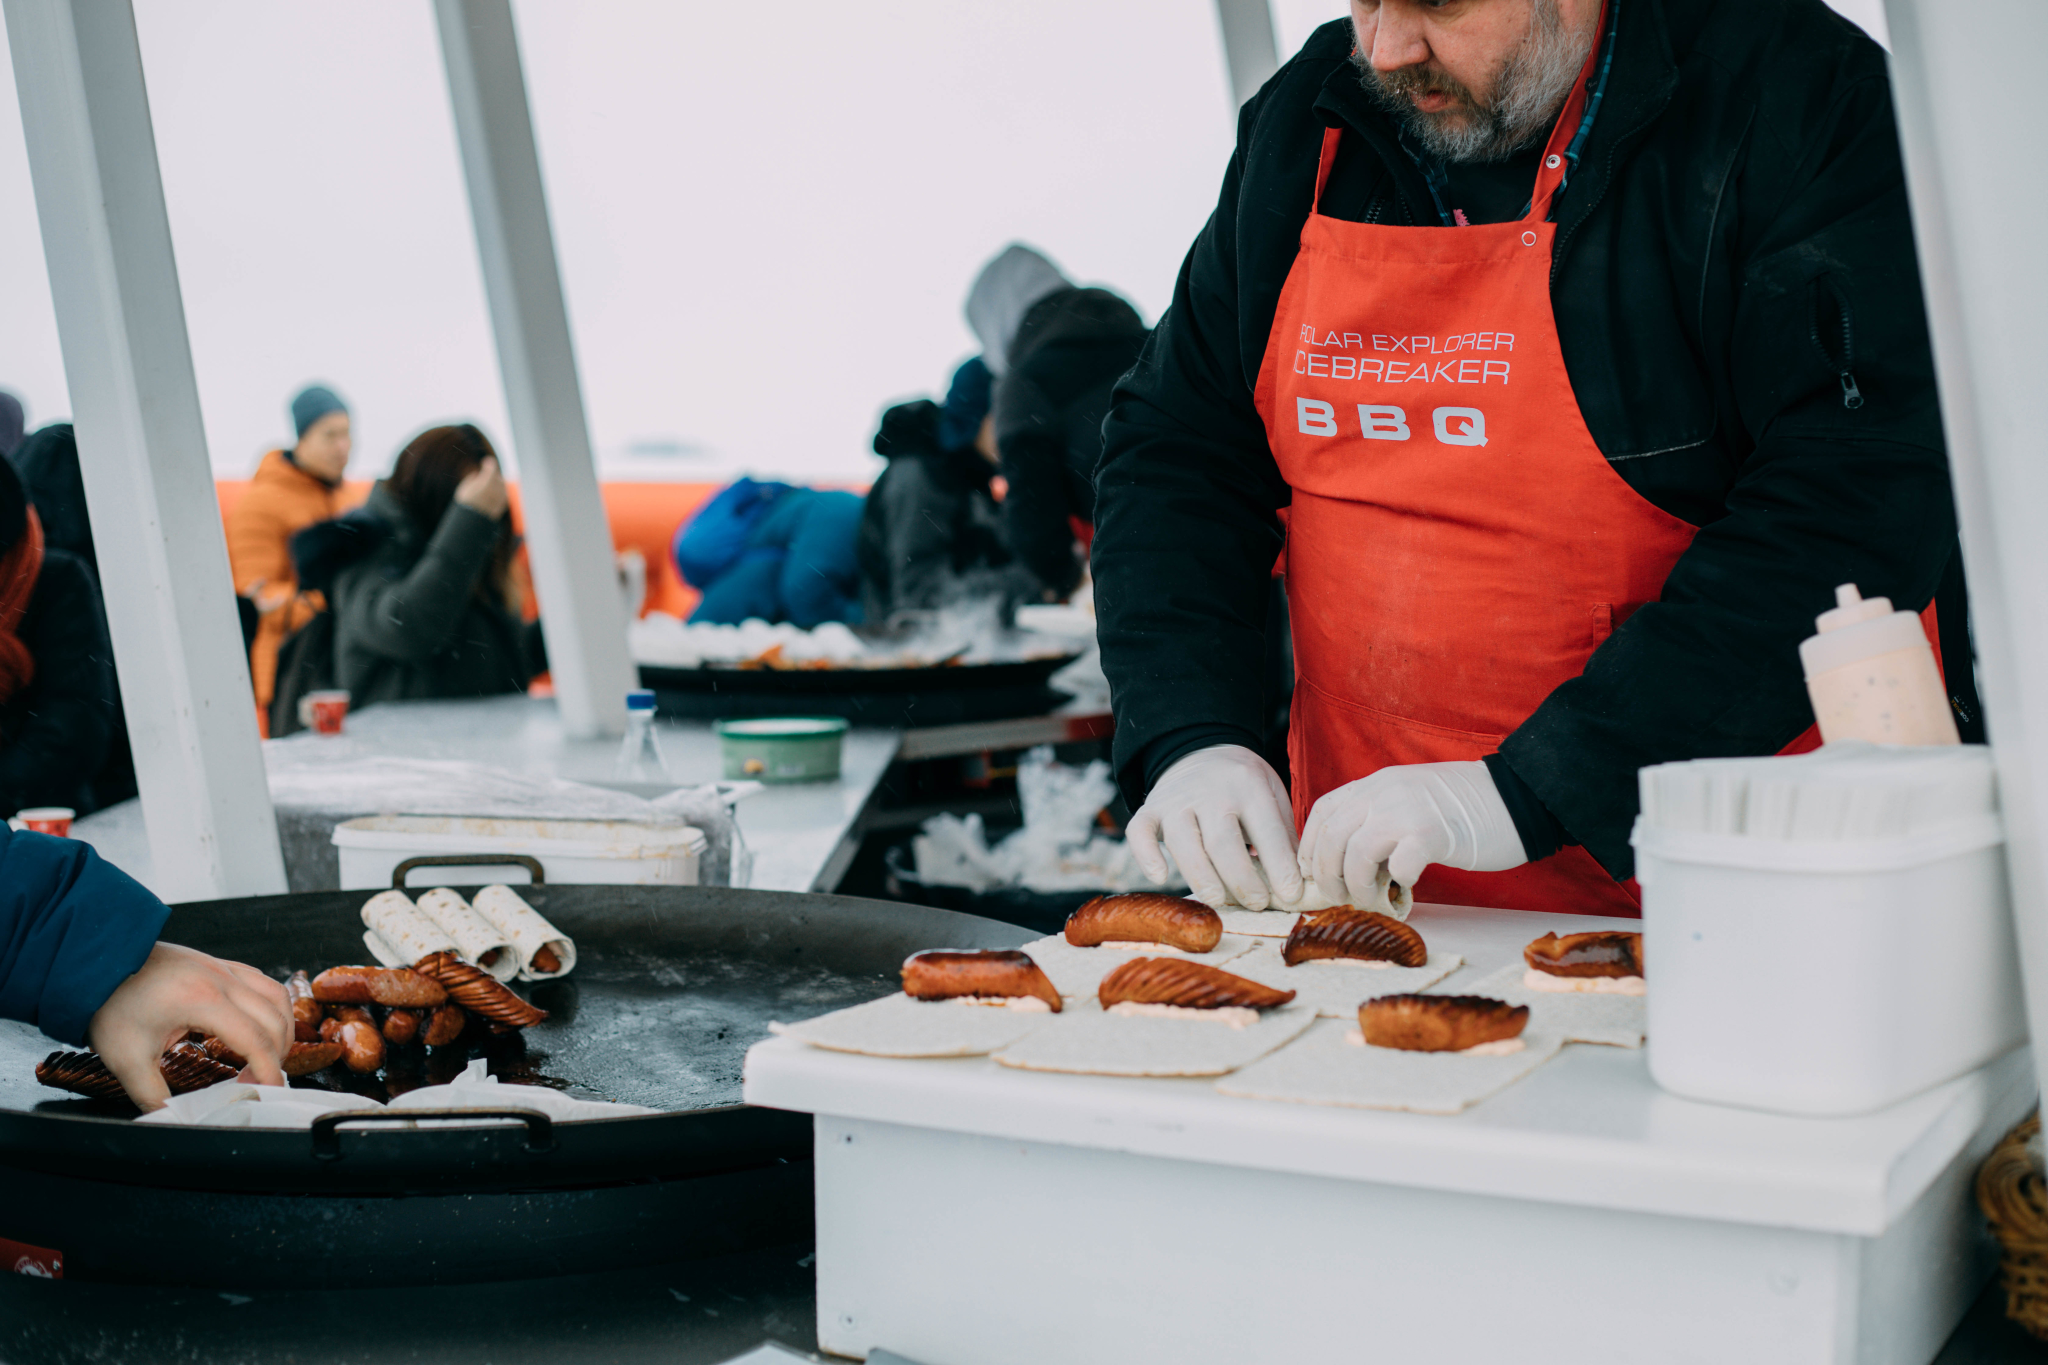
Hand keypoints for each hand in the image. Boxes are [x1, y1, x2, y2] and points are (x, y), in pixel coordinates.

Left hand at [87, 943, 291, 1110]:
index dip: (267, 1070)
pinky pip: (263, 982)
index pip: (255, 1040)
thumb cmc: (110, 1004)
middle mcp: (221, 980)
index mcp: (202, 1001)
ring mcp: (223, 967)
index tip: (266, 1090)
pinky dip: (272, 1005)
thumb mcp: (126, 1059)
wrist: (97, 963)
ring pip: (277, 996)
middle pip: (274, 1019)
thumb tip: (171, 1118)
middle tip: (259, 1079)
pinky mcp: (219, 963)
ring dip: (282, 1027)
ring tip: (269, 1053)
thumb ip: (151, 1094)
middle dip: (277, 1054)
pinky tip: (260, 1022)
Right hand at [454, 455, 508, 518]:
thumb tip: (478, 475)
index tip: (487, 461)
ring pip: (502, 486)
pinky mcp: (502, 505)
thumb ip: (473, 479)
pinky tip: (494, 493)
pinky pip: (503, 495)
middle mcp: (495, 489)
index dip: (489, 464)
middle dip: (493, 475)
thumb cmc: (465, 503)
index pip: (491, 469)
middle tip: (488, 474)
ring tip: (490, 485)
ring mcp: (500, 498)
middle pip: (497, 478)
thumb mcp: (465, 488)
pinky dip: (500, 493)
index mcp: (485, 483)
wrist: (470, 521)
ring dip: (498, 484)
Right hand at [1126, 744, 1301, 909]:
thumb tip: (1297, 882)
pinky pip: (1139, 832)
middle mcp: (1209, 791)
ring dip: (1201, 877)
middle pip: (1223, 842)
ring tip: (1219, 900)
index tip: (1291, 895)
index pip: (1267, 831)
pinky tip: (1160, 877)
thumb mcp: (1271, 794)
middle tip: (1258, 904)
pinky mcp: (1149, 810)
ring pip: (1183, 843)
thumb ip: (1282, 833)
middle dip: (1242, 880)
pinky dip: (1146, 856)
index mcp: (1248, 786)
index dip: (1280, 866)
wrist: (1199, 748)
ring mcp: (1175, 800)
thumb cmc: (1242, 784)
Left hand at [1298, 759, 1527, 904]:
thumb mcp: (1408, 799)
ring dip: (1358, 886)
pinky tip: (1408, 886)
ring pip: (1356, 855)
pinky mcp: (1432, 834)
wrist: (1515, 796)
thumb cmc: (1463, 807)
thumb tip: (1350, 859)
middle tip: (1340, 898)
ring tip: (1371, 899)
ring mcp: (1406, 811)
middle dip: (1328, 875)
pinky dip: (1397, 883)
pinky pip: (1398, 866)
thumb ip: (1378, 817)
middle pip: (1331, 837)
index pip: (1324, 812)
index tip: (1313, 872)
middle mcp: (1384, 792)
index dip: (1311, 846)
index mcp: (1375, 784)